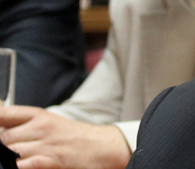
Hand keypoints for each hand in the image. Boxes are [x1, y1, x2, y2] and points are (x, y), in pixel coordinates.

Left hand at [0, 106, 130, 168]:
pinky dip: (14, 167)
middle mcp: (40, 126)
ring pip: (7, 152)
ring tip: (8, 161)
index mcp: (37, 115)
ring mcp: (44, 144)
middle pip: (1, 137)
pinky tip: (15, 166)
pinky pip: (19, 165)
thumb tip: (2, 129)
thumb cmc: (74, 138)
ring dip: (5, 160)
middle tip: (5, 152)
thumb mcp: (49, 123)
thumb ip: (23, 125)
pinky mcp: (49, 160)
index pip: (3, 113)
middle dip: (0, 147)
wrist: (102, 147)